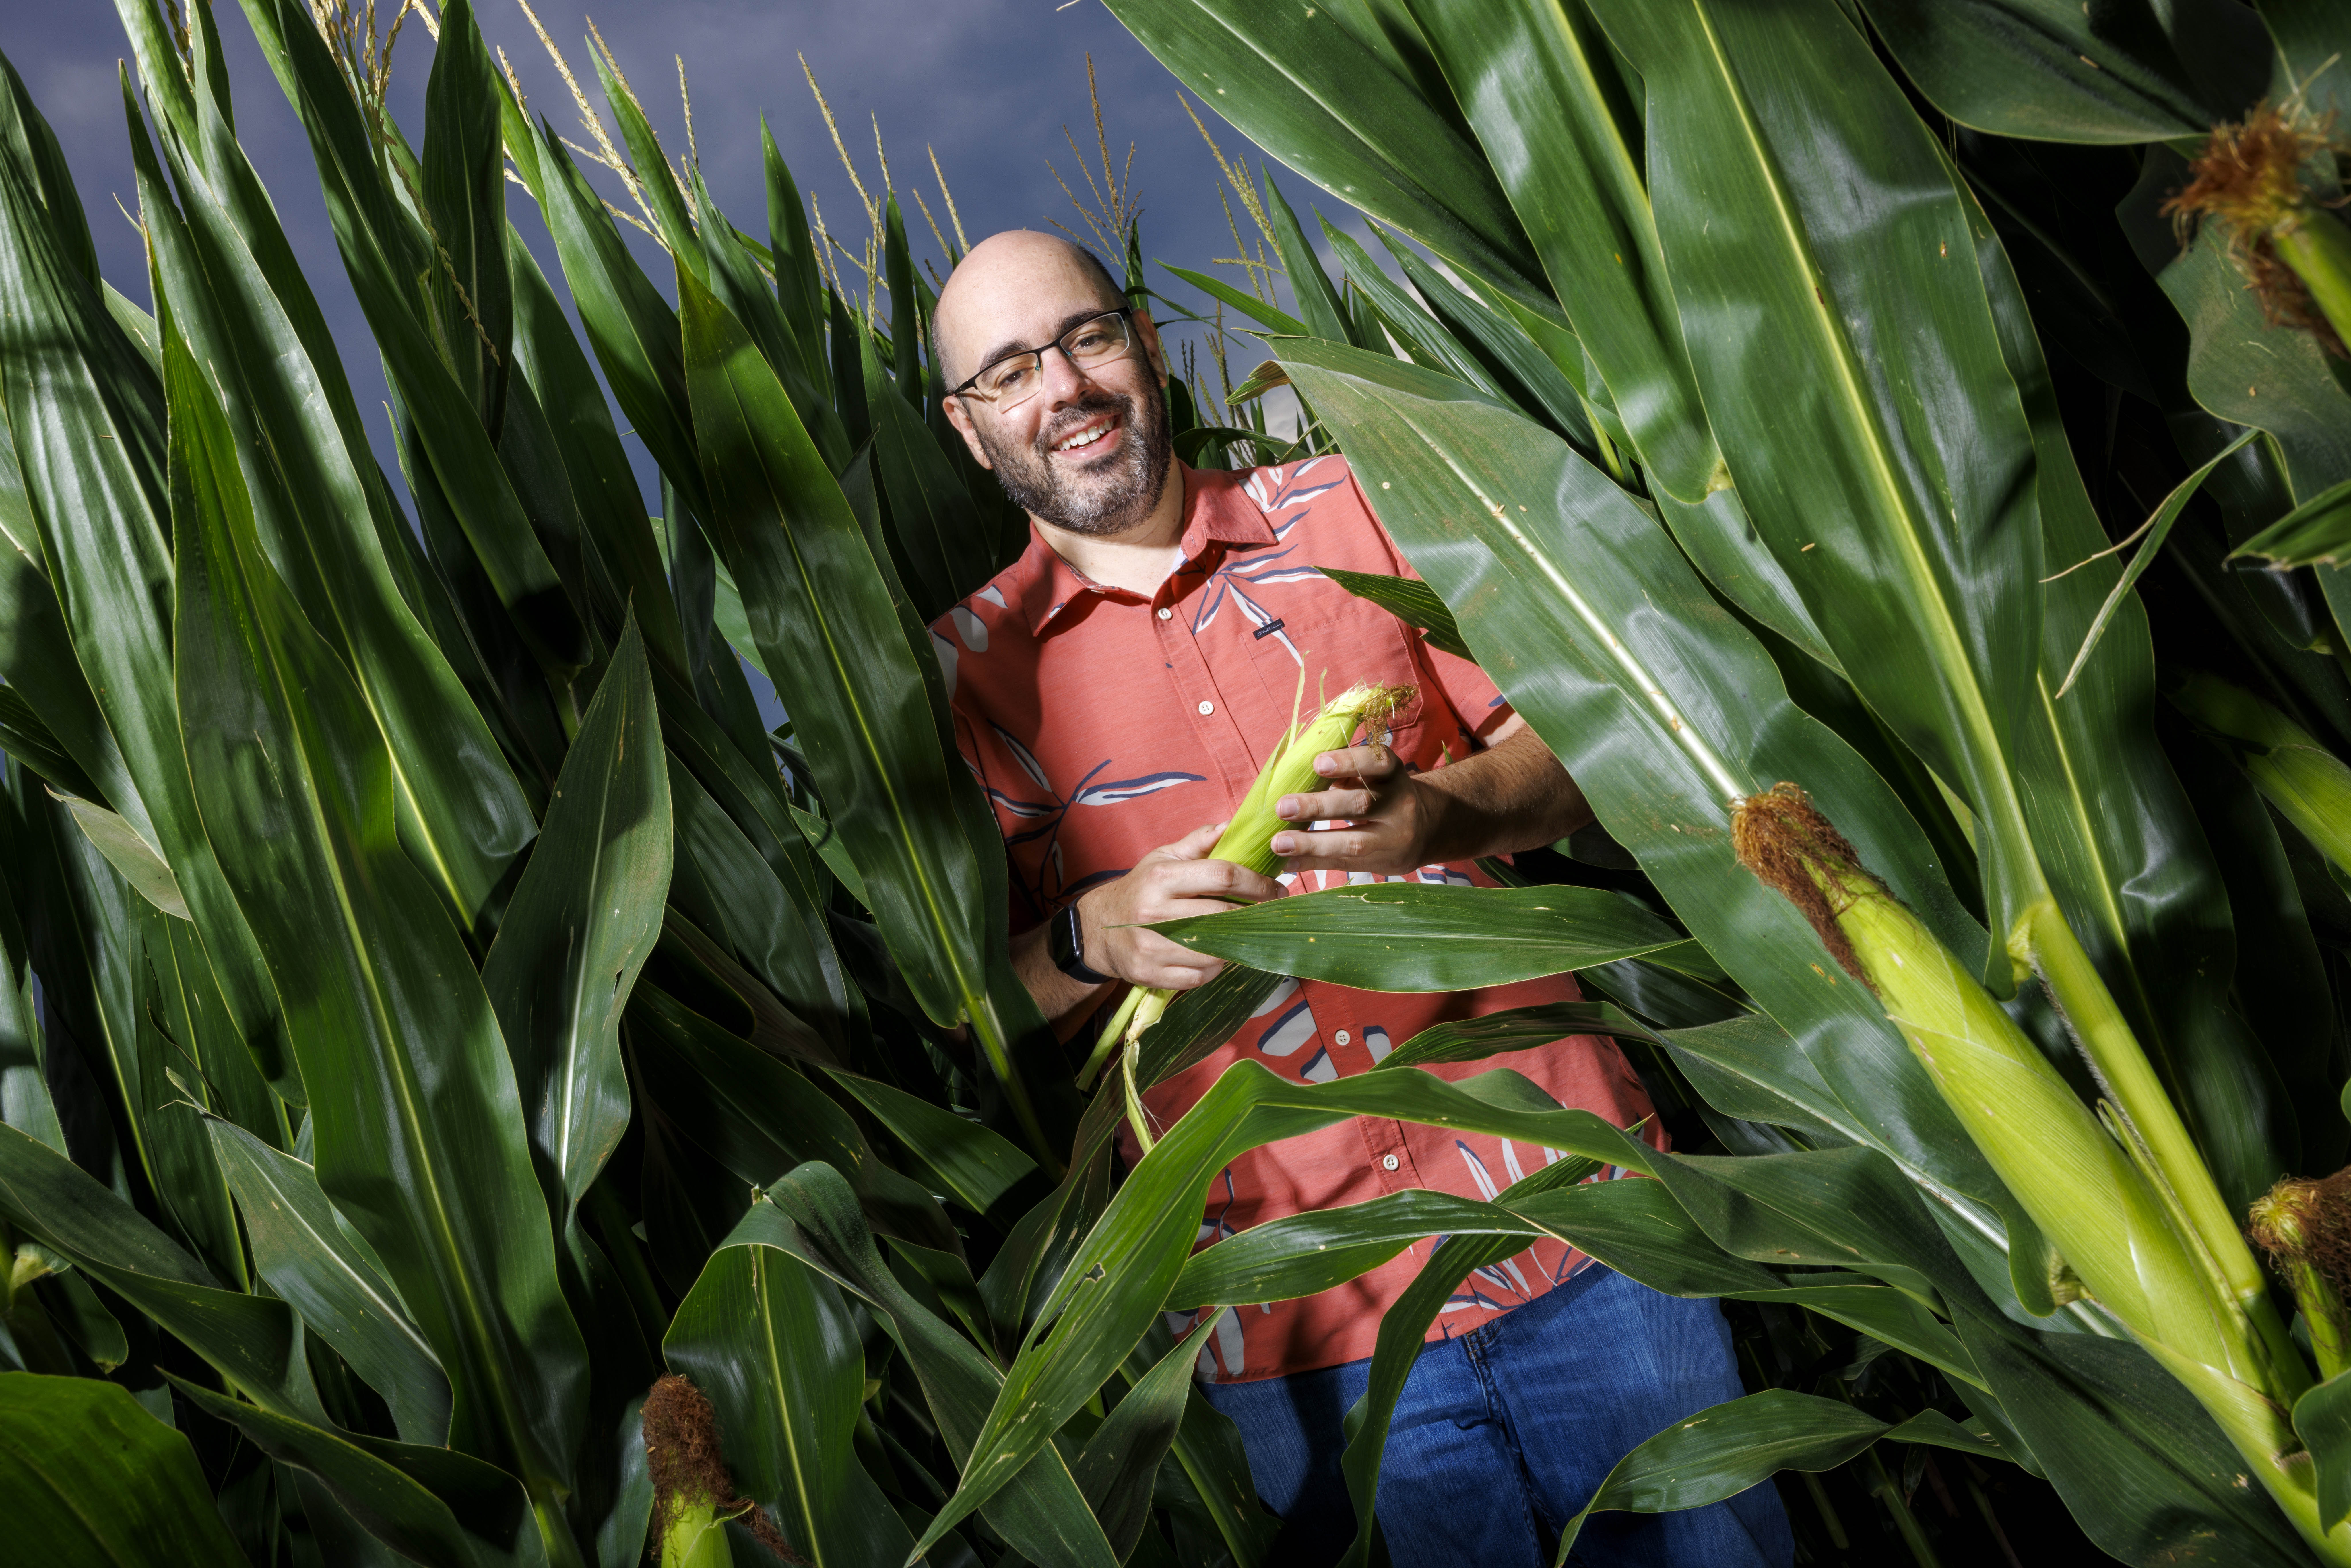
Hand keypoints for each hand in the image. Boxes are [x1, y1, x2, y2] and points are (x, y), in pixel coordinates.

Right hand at [1083, 821, 1281, 989]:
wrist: (1097, 929)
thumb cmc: (1140, 889)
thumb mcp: (1162, 858)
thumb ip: (1197, 843)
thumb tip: (1231, 826)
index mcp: (1162, 878)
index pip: (1222, 876)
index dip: (1257, 883)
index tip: (1277, 888)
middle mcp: (1154, 912)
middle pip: (1224, 915)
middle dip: (1257, 914)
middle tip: (1274, 913)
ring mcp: (1151, 946)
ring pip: (1215, 951)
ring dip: (1238, 944)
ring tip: (1248, 935)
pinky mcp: (1149, 973)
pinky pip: (1199, 977)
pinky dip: (1216, 968)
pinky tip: (1219, 956)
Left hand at [1268, 741, 1438, 873]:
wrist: (1426, 828)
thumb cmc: (1383, 793)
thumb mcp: (1374, 776)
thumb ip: (1345, 774)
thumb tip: (1294, 774)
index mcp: (1393, 774)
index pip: (1377, 762)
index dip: (1349, 761)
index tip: (1318, 763)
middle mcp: (1399, 804)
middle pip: (1361, 804)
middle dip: (1318, 806)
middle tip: (1282, 807)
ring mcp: (1394, 837)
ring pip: (1354, 841)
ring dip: (1312, 843)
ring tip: (1279, 843)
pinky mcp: (1384, 862)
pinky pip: (1346, 864)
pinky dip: (1314, 862)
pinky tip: (1288, 862)